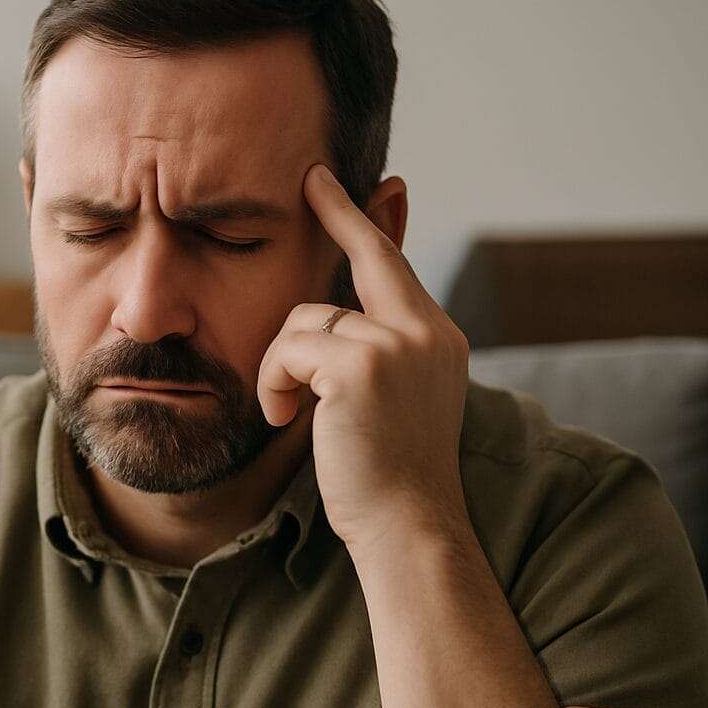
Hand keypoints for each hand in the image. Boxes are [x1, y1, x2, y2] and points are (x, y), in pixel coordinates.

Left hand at [257, 164, 469, 552]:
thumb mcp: (386, 400)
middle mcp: (425, 331)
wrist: (406, 526)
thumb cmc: (386, 476)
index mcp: (435, 339)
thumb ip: (369, 348)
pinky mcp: (359, 365)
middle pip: (364, 258)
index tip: (333, 180)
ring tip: (290, 411)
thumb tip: (331, 315)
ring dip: (281, 365)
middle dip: (335, 213)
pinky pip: (287, 349)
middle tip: (309, 180)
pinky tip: (283, 418)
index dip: (362, 219)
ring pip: (305, 318)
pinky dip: (272, 382)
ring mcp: (396, 344)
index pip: (392, 263)